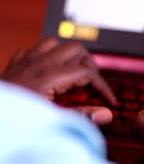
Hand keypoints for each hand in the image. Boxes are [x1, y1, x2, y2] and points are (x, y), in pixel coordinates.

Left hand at [1, 38, 116, 124]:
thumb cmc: (14, 118)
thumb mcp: (51, 120)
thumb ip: (81, 116)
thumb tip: (106, 114)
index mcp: (50, 76)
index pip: (88, 72)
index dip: (103, 87)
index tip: (108, 101)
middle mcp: (39, 63)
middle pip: (77, 49)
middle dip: (89, 65)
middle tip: (91, 85)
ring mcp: (26, 61)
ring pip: (56, 43)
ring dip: (69, 56)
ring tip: (73, 74)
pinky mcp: (15, 64)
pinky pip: (34, 49)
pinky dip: (46, 56)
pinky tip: (48, 70)